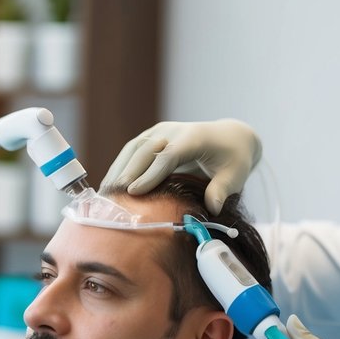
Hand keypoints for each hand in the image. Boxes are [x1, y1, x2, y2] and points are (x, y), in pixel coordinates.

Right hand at [100, 119, 261, 213]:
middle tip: (111, 199)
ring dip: (118, 170)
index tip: (134, 192)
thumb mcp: (235, 175)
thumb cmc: (233, 159)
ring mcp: (160, 131)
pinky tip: (109, 185)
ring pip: (133, 149)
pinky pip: (132, 150)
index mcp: (194, 138)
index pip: (168, 155)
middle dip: (127, 174)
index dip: (150, 174)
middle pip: (145, 151)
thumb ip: (223, 190)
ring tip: (104, 195)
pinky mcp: (152, 136)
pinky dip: (120, 167)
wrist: (230, 137)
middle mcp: (173, 131)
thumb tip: (212, 208)